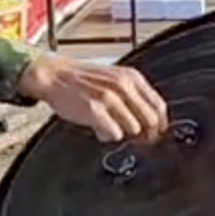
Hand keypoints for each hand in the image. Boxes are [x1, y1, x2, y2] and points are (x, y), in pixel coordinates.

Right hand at [19, 56, 167, 142]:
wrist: (55, 75)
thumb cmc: (84, 80)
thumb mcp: (115, 79)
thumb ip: (133, 97)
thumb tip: (151, 124)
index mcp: (132, 78)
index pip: (159, 106)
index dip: (159, 125)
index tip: (154, 134)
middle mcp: (123, 86)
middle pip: (151, 120)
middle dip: (146, 135)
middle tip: (136, 140)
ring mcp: (109, 97)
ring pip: (134, 129)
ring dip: (124, 134)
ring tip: (110, 128)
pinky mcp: (94, 109)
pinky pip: (114, 133)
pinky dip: (108, 135)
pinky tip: (99, 128)